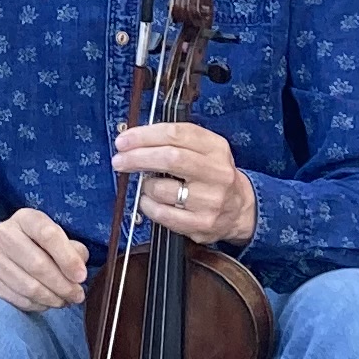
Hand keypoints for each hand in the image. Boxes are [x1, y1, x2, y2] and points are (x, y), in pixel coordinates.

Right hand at [0, 205, 90, 311]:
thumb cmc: (31, 243)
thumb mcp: (50, 235)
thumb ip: (71, 248)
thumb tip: (79, 270)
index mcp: (25, 218)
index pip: (48, 235)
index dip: (68, 258)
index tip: (81, 276)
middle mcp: (4, 234)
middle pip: (38, 265)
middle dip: (63, 285)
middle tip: (77, 295)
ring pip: (29, 287)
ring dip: (52, 298)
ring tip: (65, 301)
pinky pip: (19, 299)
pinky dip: (38, 305)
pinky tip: (47, 302)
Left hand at [115, 120, 257, 248]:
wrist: (240, 209)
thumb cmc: (211, 174)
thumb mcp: (204, 149)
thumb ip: (175, 141)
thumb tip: (134, 140)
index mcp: (215, 147)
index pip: (176, 134)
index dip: (145, 135)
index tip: (123, 140)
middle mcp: (217, 172)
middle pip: (170, 158)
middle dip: (137, 158)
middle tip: (119, 160)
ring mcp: (211, 200)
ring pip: (163, 189)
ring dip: (145, 186)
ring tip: (146, 185)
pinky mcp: (202, 224)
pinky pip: (163, 214)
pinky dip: (148, 206)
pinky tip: (149, 201)